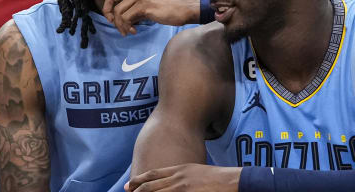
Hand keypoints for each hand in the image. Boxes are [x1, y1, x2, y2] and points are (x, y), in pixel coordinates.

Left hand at [89, 0, 199, 35]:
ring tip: (128, 30)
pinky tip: (134, 30)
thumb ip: (135, 1)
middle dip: (107, 11)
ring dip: (120, 25)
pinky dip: (127, 27)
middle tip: (111, 22)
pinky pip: (126, 18)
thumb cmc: (167, 6)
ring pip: (118, 11)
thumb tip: (121, 13)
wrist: (182, 8)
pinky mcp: (144, 6)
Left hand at [125, 164, 241, 191]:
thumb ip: (181, 176)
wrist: (230, 180)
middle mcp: (177, 178)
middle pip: (151, 185)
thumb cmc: (215, 177)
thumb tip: (171, 183)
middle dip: (137, 190)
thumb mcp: (194, 172)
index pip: (154, 174)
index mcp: (179, 169)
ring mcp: (181, 188)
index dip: (140, 179)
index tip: (129, 185)